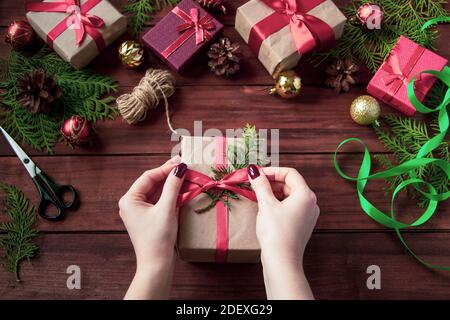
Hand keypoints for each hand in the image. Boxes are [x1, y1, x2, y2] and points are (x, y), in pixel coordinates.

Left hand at [119, 156, 186, 298]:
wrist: (156, 264)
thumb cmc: (158, 238)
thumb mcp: (166, 209)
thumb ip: (172, 186)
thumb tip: (179, 168)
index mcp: (129, 199)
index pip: (149, 177)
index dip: (165, 168)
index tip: (181, 162)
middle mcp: (131, 203)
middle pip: (152, 183)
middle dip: (168, 175)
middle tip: (184, 166)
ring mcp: (139, 211)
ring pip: (156, 191)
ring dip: (170, 185)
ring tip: (184, 176)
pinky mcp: (147, 218)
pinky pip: (158, 201)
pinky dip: (169, 195)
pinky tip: (180, 190)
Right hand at [247, 165, 319, 299]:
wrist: (282, 261)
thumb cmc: (276, 232)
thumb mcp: (266, 205)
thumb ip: (260, 185)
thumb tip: (254, 171)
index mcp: (305, 195)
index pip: (290, 173)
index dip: (272, 171)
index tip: (257, 174)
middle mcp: (310, 203)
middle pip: (290, 184)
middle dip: (271, 182)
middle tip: (254, 184)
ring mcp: (307, 215)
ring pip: (289, 196)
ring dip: (273, 193)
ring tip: (258, 196)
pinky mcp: (301, 224)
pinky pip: (290, 207)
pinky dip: (278, 204)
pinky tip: (265, 208)